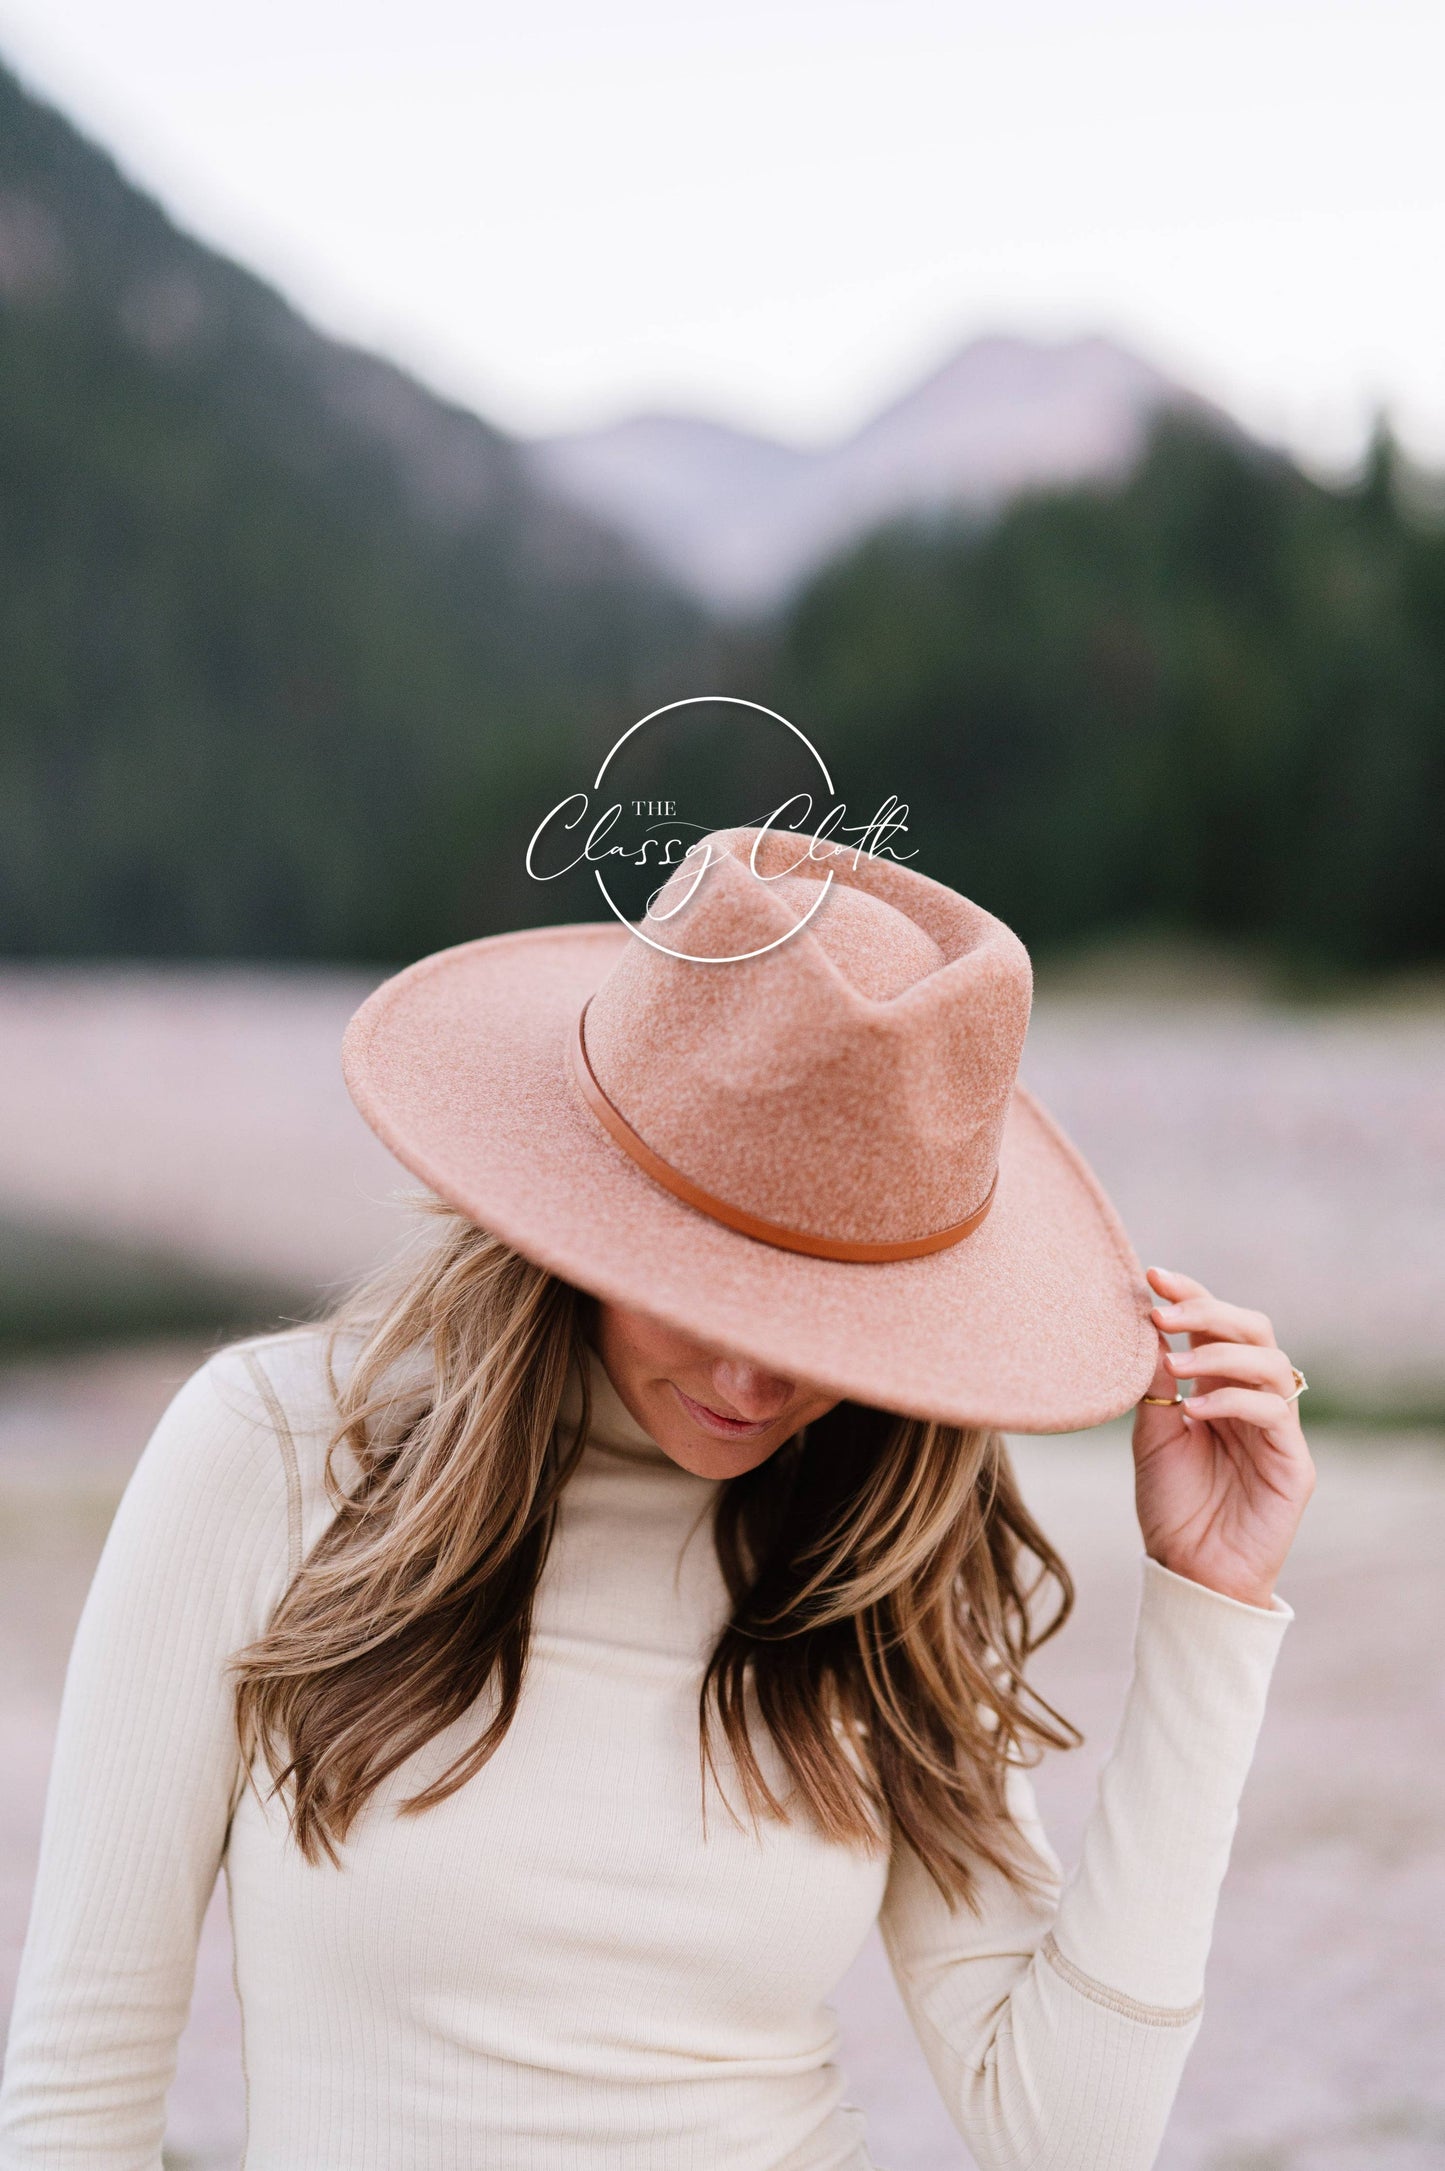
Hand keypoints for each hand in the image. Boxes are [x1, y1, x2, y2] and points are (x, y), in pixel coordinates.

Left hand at [1132, 1266, 1315, 1609]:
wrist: (1190, 1570)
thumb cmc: (1171, 1504)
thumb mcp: (1152, 1434)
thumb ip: (1155, 1386)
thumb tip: (1146, 1329)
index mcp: (1217, 1386)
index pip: (1215, 1324)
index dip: (1191, 1294)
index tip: (1152, 1276)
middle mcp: (1252, 1398)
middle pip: (1253, 1329)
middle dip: (1208, 1310)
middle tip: (1161, 1312)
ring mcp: (1277, 1428)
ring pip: (1271, 1362)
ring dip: (1219, 1353)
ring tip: (1175, 1362)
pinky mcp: (1293, 1461)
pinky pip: (1273, 1412)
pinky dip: (1232, 1400)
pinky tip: (1193, 1410)